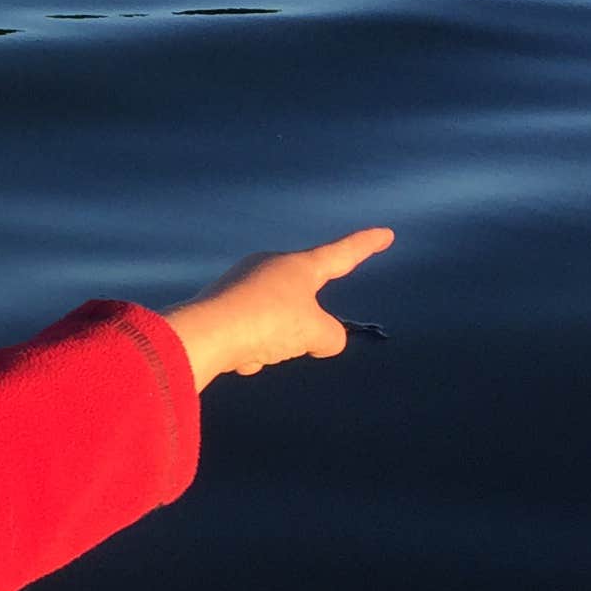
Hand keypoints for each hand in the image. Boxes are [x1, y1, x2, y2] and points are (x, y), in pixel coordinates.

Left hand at [164, 227, 392, 389]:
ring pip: (274, 321)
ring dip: (275, 342)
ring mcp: (241, 284)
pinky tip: (239, 356)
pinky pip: (249, 335)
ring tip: (260, 349)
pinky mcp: (218, 305)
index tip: (384, 234)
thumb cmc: (269, 323)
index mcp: (299, 266)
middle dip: (303, 324)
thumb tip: (323, 338)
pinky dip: (251, 350)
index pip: (341, 254)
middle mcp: (268, 267)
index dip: (365, 246)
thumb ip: (330, 335)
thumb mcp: (316, 334)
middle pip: (303, 297)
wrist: (205, 335)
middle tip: (296, 341)